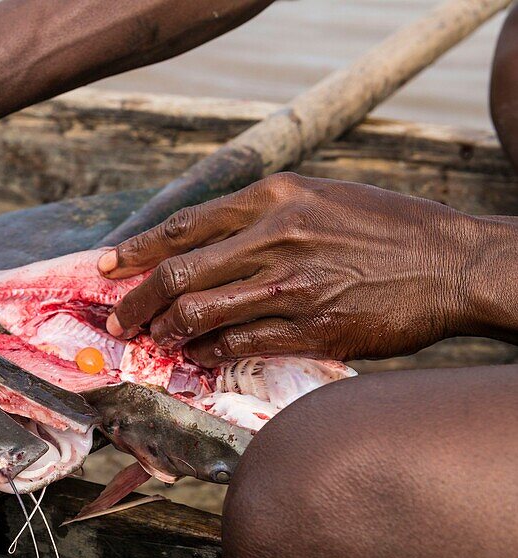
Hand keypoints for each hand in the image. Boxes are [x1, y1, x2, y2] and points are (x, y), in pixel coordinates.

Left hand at [96, 173, 482, 365]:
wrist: (452, 261)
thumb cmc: (385, 227)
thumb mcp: (320, 197)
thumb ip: (261, 215)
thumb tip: (201, 244)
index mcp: (275, 198)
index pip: (183, 227)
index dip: (135, 250)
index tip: (106, 268)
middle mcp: (277, 237)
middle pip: (178, 273)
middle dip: (135, 301)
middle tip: (118, 321)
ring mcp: (294, 285)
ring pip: (200, 312)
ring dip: (168, 332)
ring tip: (157, 342)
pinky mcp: (313, 328)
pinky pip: (239, 345)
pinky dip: (209, 355)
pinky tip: (198, 358)